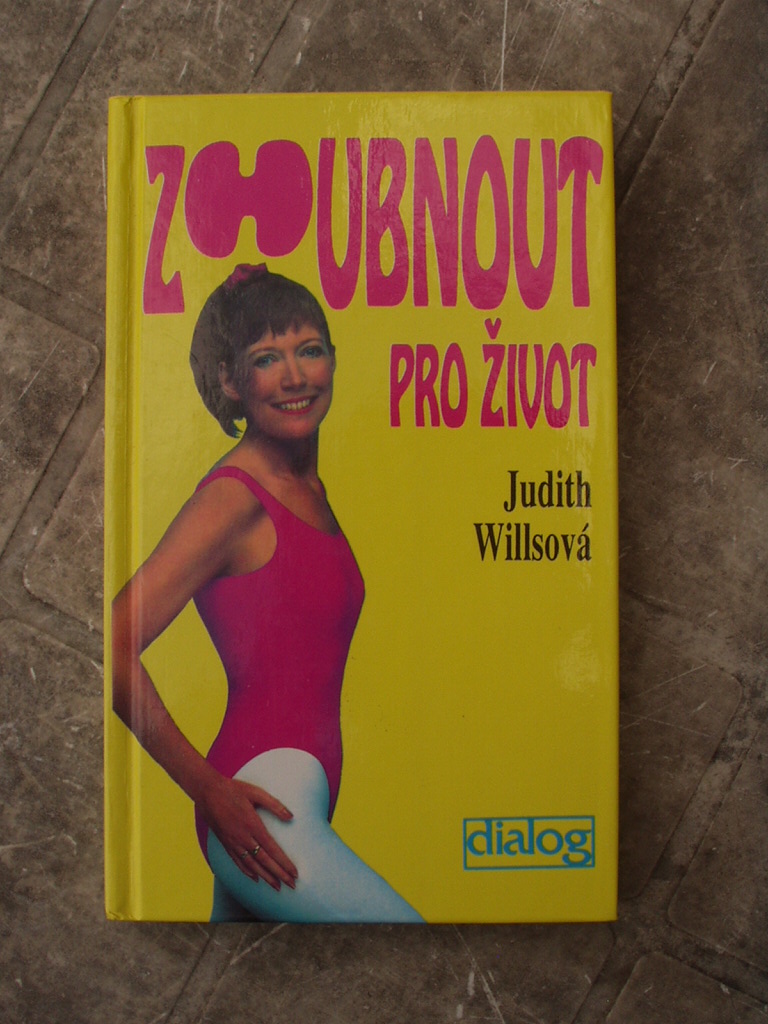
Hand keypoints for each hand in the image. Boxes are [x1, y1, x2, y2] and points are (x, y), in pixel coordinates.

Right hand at [198, 773, 297, 890]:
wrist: (208, 792)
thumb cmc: (234, 790)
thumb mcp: (256, 792)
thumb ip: (274, 805)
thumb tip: (291, 817)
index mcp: (253, 825)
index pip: (272, 850)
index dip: (284, 863)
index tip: (295, 874)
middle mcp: (243, 838)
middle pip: (264, 861)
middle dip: (279, 875)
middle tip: (292, 886)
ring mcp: (233, 842)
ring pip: (251, 865)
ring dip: (265, 877)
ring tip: (277, 887)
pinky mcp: (225, 843)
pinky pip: (238, 861)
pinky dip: (247, 872)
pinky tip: (255, 878)